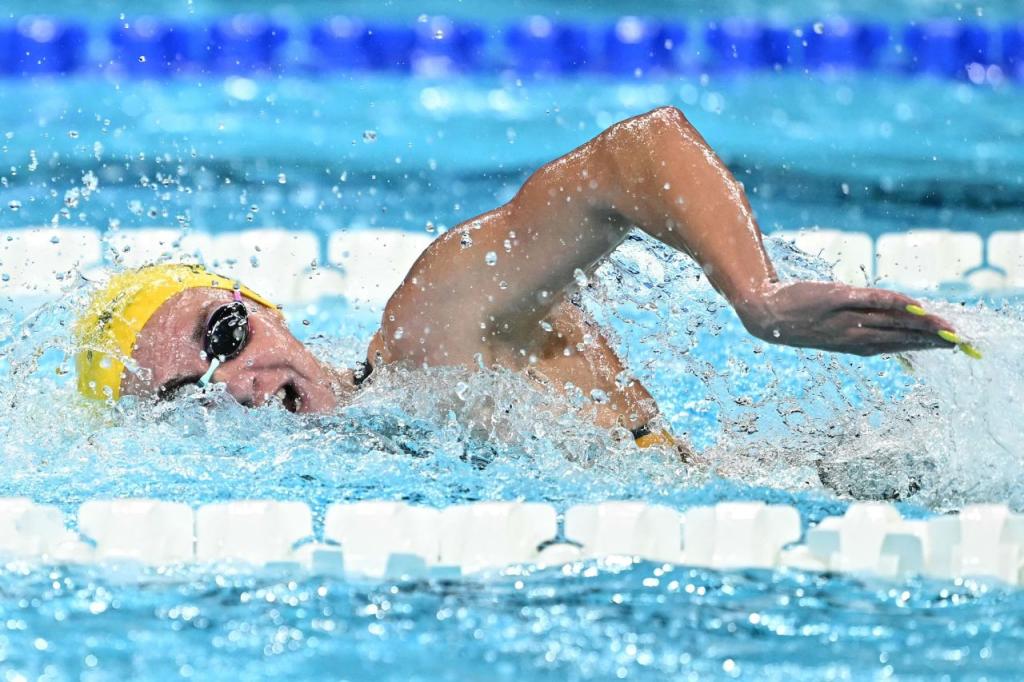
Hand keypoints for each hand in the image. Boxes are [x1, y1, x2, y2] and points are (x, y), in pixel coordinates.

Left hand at [738, 281, 956, 355]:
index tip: (948, 347)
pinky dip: (892, 303)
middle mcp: (851, 335)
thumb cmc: (800, 320)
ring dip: (920, 325)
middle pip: (898, 337)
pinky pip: (869, 301)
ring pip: (889, 323)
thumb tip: (889, 324)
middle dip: (929, 339)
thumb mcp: (831, 331)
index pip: (895, 347)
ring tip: (945, 327)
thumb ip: (859, 330)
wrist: (765, 314)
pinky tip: (913, 305)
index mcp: (852, 345)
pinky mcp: (835, 299)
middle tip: (958, 340)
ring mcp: (844, 318)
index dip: (922, 347)